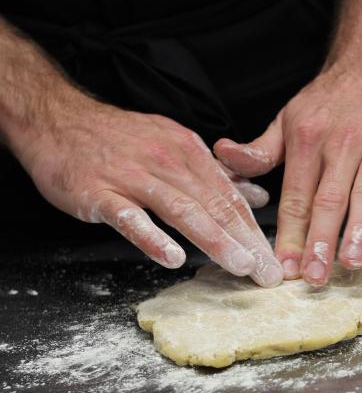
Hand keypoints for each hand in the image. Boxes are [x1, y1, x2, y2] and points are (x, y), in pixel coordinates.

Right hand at [15, 96, 282, 286]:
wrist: (58, 119)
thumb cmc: (120, 141)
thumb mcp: (175, 147)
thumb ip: (217, 175)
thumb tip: (257, 197)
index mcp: (189, 153)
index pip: (230, 197)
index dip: (254, 230)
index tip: (273, 258)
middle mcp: (167, 162)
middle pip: (214, 206)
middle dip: (246, 242)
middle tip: (267, 273)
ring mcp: (133, 177)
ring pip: (182, 210)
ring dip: (214, 239)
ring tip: (239, 266)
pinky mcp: (100, 191)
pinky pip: (129, 217)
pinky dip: (152, 237)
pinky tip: (172, 257)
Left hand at [214, 67, 361, 284]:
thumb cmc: (329, 102)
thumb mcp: (287, 119)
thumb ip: (259, 149)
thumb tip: (224, 156)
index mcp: (309, 140)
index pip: (297, 196)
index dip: (290, 234)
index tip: (286, 266)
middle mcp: (343, 144)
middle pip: (329, 201)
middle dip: (320, 242)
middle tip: (315, 276)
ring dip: (360, 231)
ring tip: (351, 263)